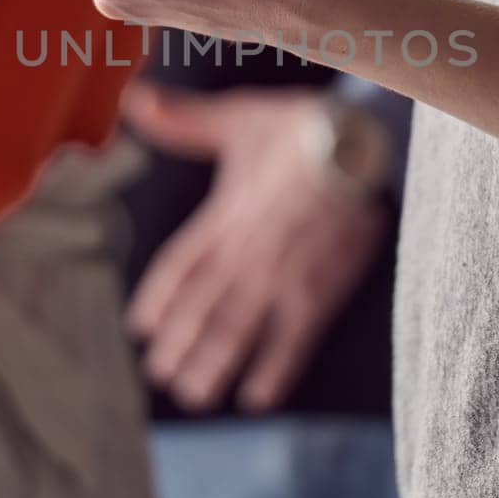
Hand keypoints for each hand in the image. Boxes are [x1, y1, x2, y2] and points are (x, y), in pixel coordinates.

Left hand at [125, 83, 389, 411]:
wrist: (363, 146)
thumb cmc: (303, 127)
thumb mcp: (239, 118)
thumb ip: (185, 121)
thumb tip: (135, 99)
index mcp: (222, 219)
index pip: (179, 270)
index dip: (159, 301)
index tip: (141, 327)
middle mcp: (243, 257)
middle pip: (201, 311)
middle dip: (179, 345)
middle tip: (161, 374)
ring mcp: (280, 280)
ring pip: (235, 334)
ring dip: (211, 367)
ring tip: (194, 394)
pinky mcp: (319, 293)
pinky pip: (289, 344)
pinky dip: (272, 373)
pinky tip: (256, 398)